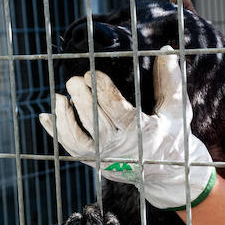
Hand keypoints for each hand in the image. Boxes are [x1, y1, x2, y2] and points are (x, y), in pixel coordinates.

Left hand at [39, 50, 216, 210]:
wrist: (166, 173)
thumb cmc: (172, 135)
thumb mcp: (177, 110)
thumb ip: (170, 80)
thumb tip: (166, 50)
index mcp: (142, 132)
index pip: (118, 110)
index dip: (102, 91)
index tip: (92, 73)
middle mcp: (121, 147)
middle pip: (95, 123)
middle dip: (82, 100)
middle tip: (73, 80)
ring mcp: (105, 157)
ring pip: (78, 140)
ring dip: (65, 118)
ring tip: (59, 97)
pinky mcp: (94, 162)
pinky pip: (70, 148)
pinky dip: (56, 132)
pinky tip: (47, 115)